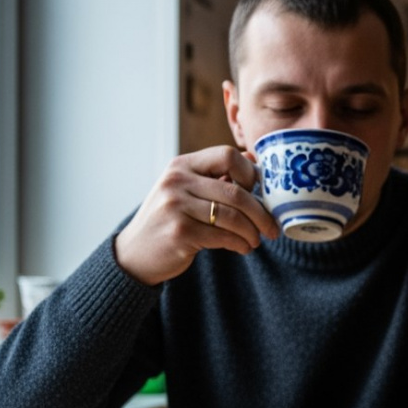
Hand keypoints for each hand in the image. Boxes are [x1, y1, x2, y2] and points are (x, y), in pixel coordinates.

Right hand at [114, 146, 279, 285]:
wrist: (135, 252)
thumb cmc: (170, 218)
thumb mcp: (186, 189)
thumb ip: (216, 175)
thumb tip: (252, 159)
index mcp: (182, 165)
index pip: (227, 155)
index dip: (250, 173)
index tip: (258, 193)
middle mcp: (176, 181)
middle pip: (236, 192)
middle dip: (261, 213)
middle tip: (272, 228)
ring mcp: (176, 206)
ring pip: (233, 217)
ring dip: (252, 232)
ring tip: (256, 240)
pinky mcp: (179, 232)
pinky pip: (224, 236)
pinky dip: (240, 244)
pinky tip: (243, 248)